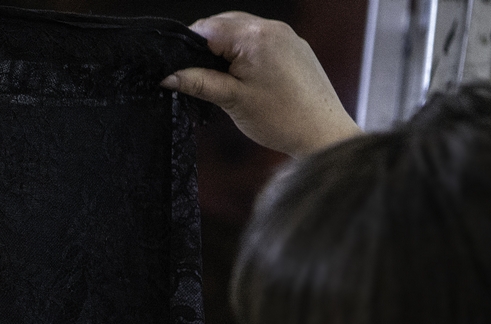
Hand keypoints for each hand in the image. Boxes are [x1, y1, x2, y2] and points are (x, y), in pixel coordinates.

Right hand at [162, 12, 362, 157]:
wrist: (322, 132)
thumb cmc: (282, 118)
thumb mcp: (231, 100)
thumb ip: (197, 83)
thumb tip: (168, 76)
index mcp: (255, 37)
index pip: (207, 27)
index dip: (188, 47)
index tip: (181, 69)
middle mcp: (272, 28)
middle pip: (224, 24)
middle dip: (207, 48)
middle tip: (201, 78)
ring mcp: (286, 36)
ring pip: (241, 32)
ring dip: (226, 50)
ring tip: (225, 81)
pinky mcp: (294, 47)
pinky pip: (260, 40)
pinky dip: (245, 53)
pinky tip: (245, 79)